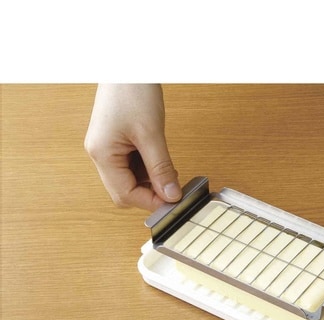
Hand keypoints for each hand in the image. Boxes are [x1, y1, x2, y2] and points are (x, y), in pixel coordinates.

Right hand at [85, 84, 181, 210]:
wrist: (127, 63)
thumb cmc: (133, 91)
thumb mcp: (152, 134)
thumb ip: (162, 168)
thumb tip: (172, 195)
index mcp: (102, 154)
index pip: (125, 194)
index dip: (151, 201)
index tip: (173, 201)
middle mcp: (100, 155)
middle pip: (124, 191)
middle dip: (149, 193)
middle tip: (172, 188)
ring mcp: (106, 149)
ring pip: (129, 181)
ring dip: (150, 181)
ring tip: (168, 171)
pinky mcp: (115, 144)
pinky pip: (131, 167)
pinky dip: (147, 169)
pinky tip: (160, 162)